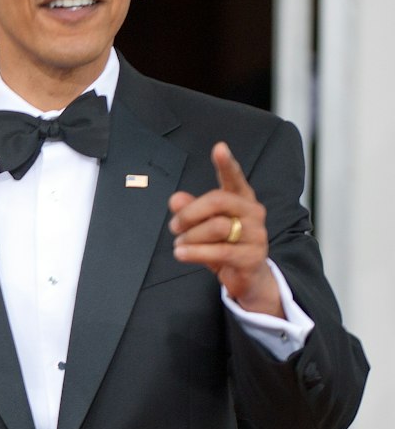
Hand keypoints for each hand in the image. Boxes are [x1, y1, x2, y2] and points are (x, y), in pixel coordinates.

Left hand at [168, 142, 280, 314]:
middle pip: (218, 200)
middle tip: (174, 226)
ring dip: (189, 237)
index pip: (234, 179)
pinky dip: (195, 252)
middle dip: (189, 212)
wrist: (247, 280)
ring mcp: (256, 235)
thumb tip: (175, 199)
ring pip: (216, 227)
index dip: (227, 164)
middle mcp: (253, 213)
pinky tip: (181, 253)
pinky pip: (219, 252)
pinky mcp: (252, 257)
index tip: (219, 148)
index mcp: (241, 201)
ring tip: (180, 245)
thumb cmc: (224, 248)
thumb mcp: (203, 229)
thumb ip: (190, 212)